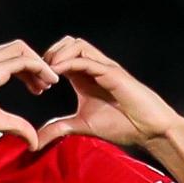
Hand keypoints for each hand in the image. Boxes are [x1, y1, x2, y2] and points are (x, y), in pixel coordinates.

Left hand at [36, 36, 183, 149]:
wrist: (149, 129)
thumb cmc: (122, 124)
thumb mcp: (82, 126)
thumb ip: (60, 128)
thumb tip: (37, 139)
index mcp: (84, 76)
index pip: (61, 55)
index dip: (44, 64)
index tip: (34, 84)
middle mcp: (94, 67)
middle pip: (67, 42)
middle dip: (49, 54)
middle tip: (39, 76)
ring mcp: (104, 67)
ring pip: (76, 44)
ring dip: (58, 55)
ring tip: (48, 74)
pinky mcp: (112, 73)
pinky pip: (87, 59)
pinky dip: (69, 63)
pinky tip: (57, 76)